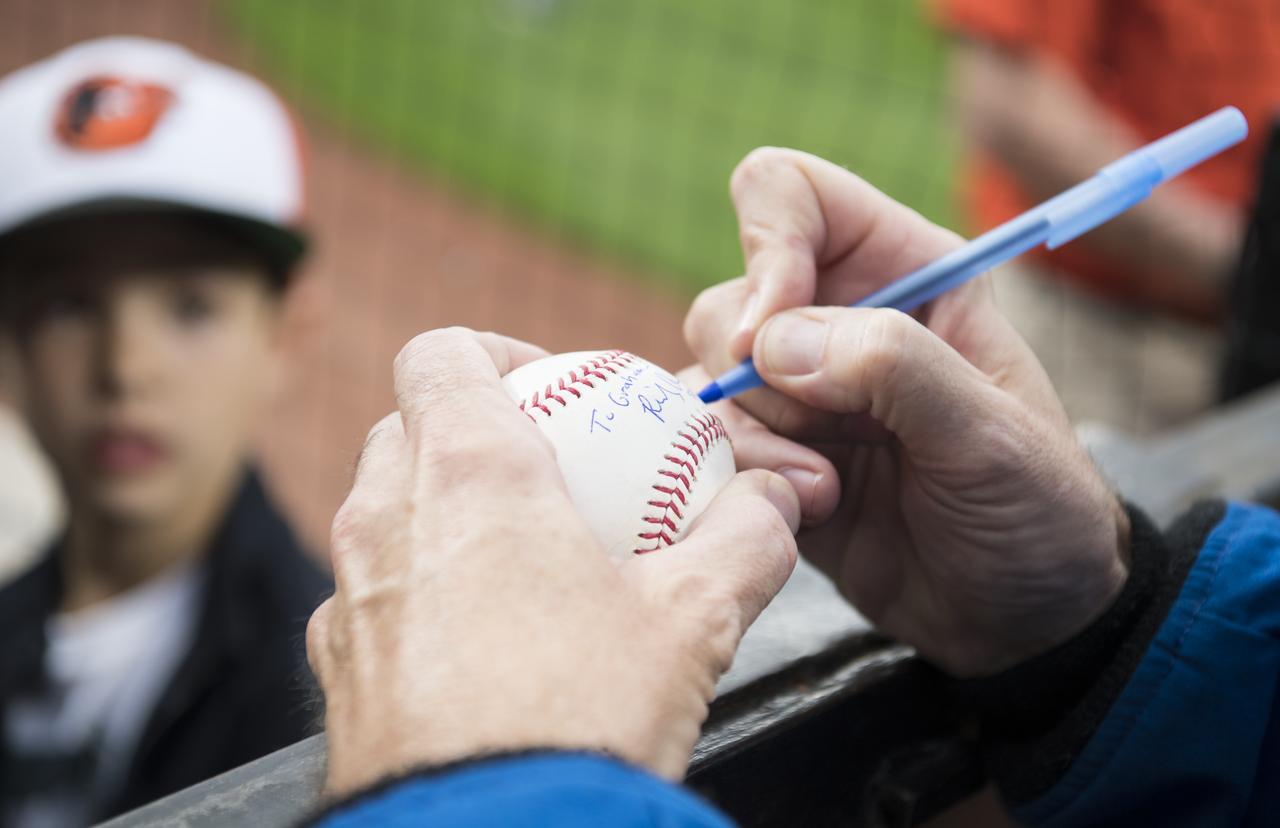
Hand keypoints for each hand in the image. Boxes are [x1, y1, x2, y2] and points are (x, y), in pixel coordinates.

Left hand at [307, 328, 799, 795]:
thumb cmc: (582, 720)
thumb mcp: (695, 620)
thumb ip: (745, 540)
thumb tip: (776, 503)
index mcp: (470, 470)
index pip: (441, 351)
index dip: (494, 352)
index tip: (551, 391)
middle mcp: (388, 517)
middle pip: (408, 424)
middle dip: (470, 429)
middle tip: (545, 475)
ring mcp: (350, 593)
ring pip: (382, 508)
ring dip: (439, 508)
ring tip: (518, 561)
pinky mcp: (337, 666)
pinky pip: (371, 593)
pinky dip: (417, 588)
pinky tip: (480, 642)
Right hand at [684, 148, 1128, 677]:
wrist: (1019, 620)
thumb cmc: (1035, 511)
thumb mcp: (991, 434)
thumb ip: (894, 367)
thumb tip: (773, 339)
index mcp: (904, 273)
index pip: (791, 195)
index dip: (766, 246)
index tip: (768, 334)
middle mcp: (837, 321)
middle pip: (729, 299)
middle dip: (754, 374)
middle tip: (822, 434)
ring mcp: (797, 395)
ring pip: (705, 379)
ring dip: (755, 440)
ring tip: (827, 492)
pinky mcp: (770, 460)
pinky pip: (704, 447)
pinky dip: (737, 480)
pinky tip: (804, 515)